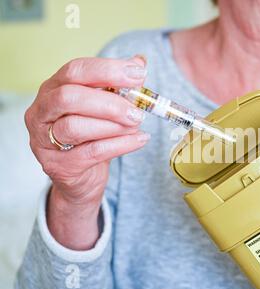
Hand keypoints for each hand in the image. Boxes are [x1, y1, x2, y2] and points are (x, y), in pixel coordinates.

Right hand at [25, 56, 149, 249]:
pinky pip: (91, 152)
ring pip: (76, 127)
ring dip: (113, 125)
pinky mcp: (57, 165)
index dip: (108, 70)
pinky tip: (139, 140)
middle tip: (137, 111)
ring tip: (136, 126)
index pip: (75, 70)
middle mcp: (41, 111)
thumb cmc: (92, 136)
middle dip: (109, 102)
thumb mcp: (104, 108)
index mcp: (53, 88)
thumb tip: (139, 62)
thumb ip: (119, 85)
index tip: (138, 74)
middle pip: (69, 97)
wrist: (82, 178)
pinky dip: (120, 145)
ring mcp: (43, 140)